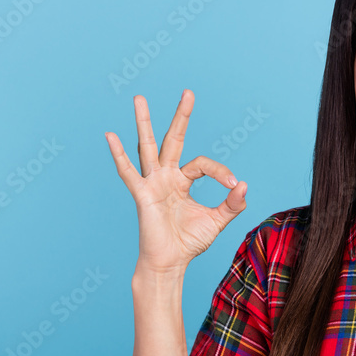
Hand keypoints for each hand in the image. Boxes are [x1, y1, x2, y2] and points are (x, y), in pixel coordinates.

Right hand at [104, 89, 247, 273]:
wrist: (171, 263)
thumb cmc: (189, 242)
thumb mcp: (217, 220)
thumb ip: (232, 203)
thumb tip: (244, 185)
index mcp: (182, 181)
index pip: (203, 164)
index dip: (221, 172)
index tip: (233, 186)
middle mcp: (166, 177)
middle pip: (173, 139)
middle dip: (181, 117)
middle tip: (189, 92)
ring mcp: (152, 183)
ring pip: (148, 147)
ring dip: (144, 122)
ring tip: (140, 98)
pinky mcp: (142, 195)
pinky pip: (128, 172)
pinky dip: (119, 155)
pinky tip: (110, 135)